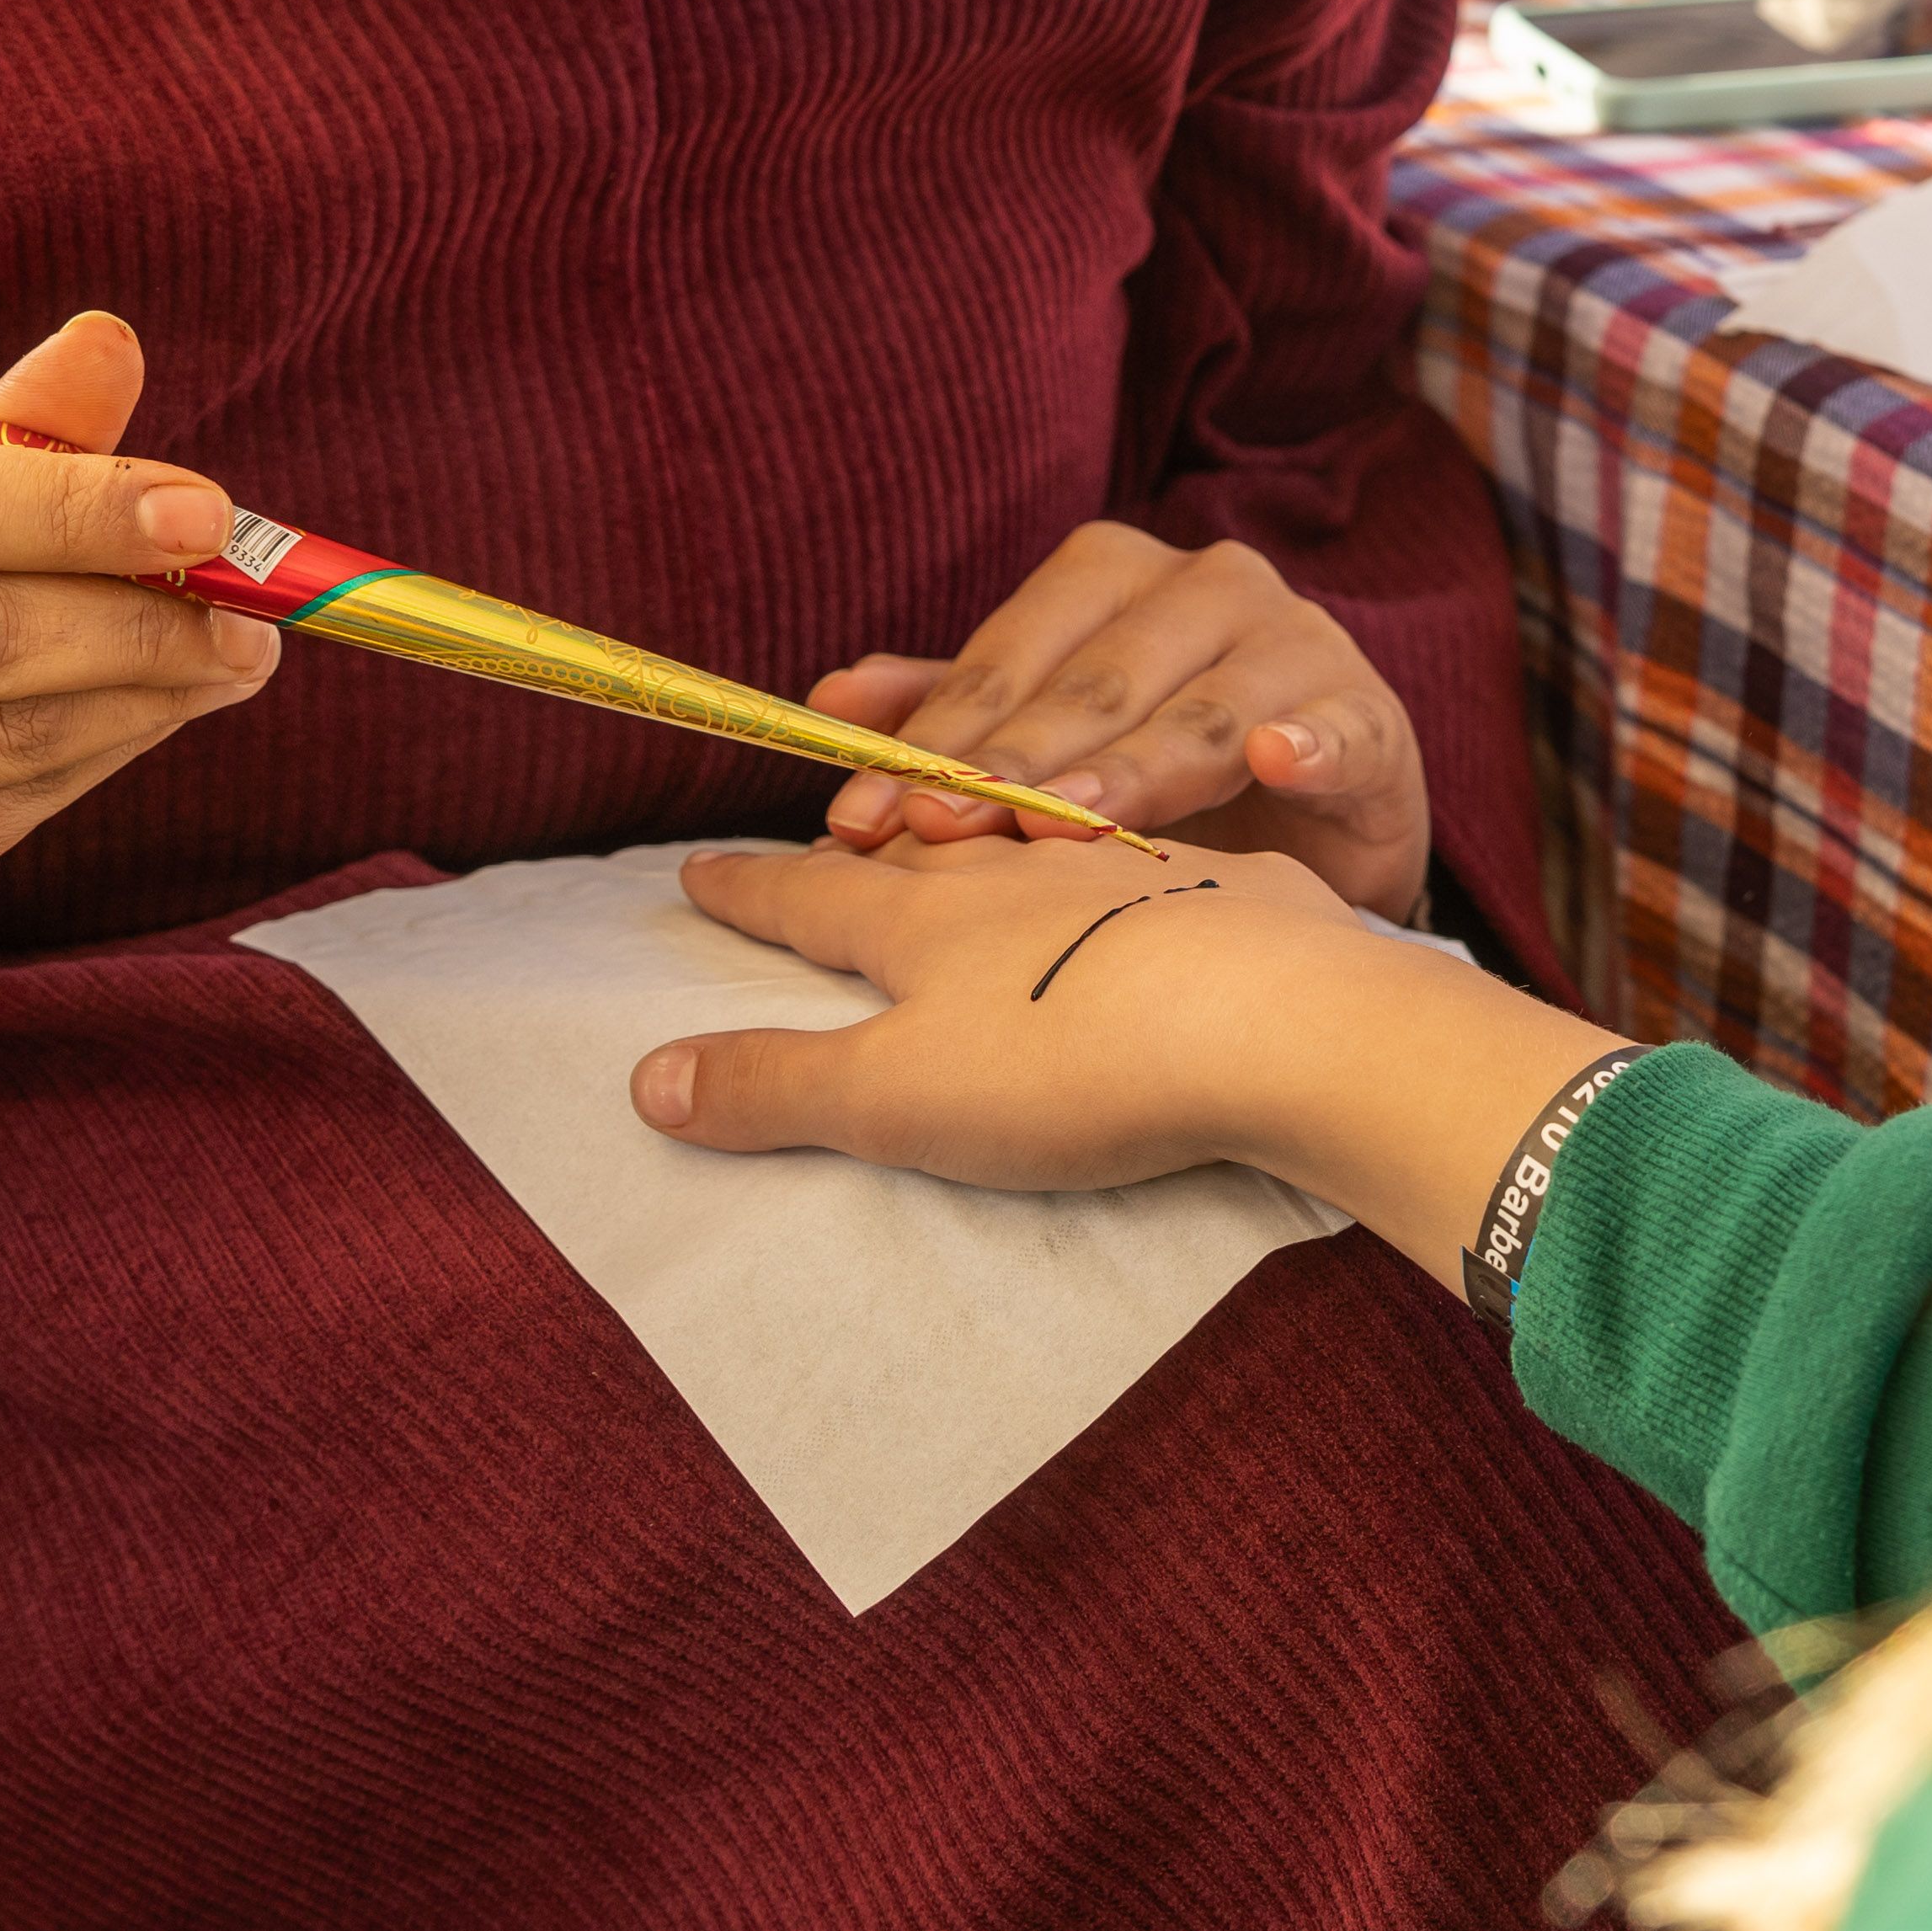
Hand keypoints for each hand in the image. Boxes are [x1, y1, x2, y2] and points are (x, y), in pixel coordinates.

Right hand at [635, 833, 1634, 1291]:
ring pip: (1029, 837)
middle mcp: (1016, 870)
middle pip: (916, 853)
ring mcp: (1125, 870)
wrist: (1284, 1020)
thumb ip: (776, 1085)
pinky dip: (1102, 853)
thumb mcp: (899, 1096)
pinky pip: (1139, 854)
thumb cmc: (1077, 1062)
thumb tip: (647, 1079)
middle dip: (860, 846)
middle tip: (823, 839)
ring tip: (952, 835)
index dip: (749, 892)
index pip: (812, 898)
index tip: (694, 870)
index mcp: (925, 922)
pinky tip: (1123, 869)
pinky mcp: (1223, 887)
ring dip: (981, 834)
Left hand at [808, 521, 1434, 918]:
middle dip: (1011, 764)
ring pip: (1201, 712)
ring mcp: (1299, 646)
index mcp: (1115, 576)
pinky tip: (1278, 761)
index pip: (1010, 655)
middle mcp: (1209, 587)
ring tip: (1067, 823)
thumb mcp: (1052, 740)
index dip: (933, 736)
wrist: (1322, 841)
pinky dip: (1309, 743)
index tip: (861, 817)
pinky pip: (1342, 729)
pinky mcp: (1374, 717)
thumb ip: (951, 713)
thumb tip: (828, 698)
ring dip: (1133, 770)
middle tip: (940, 832)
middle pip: (1095, 682)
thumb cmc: (1165, 779)